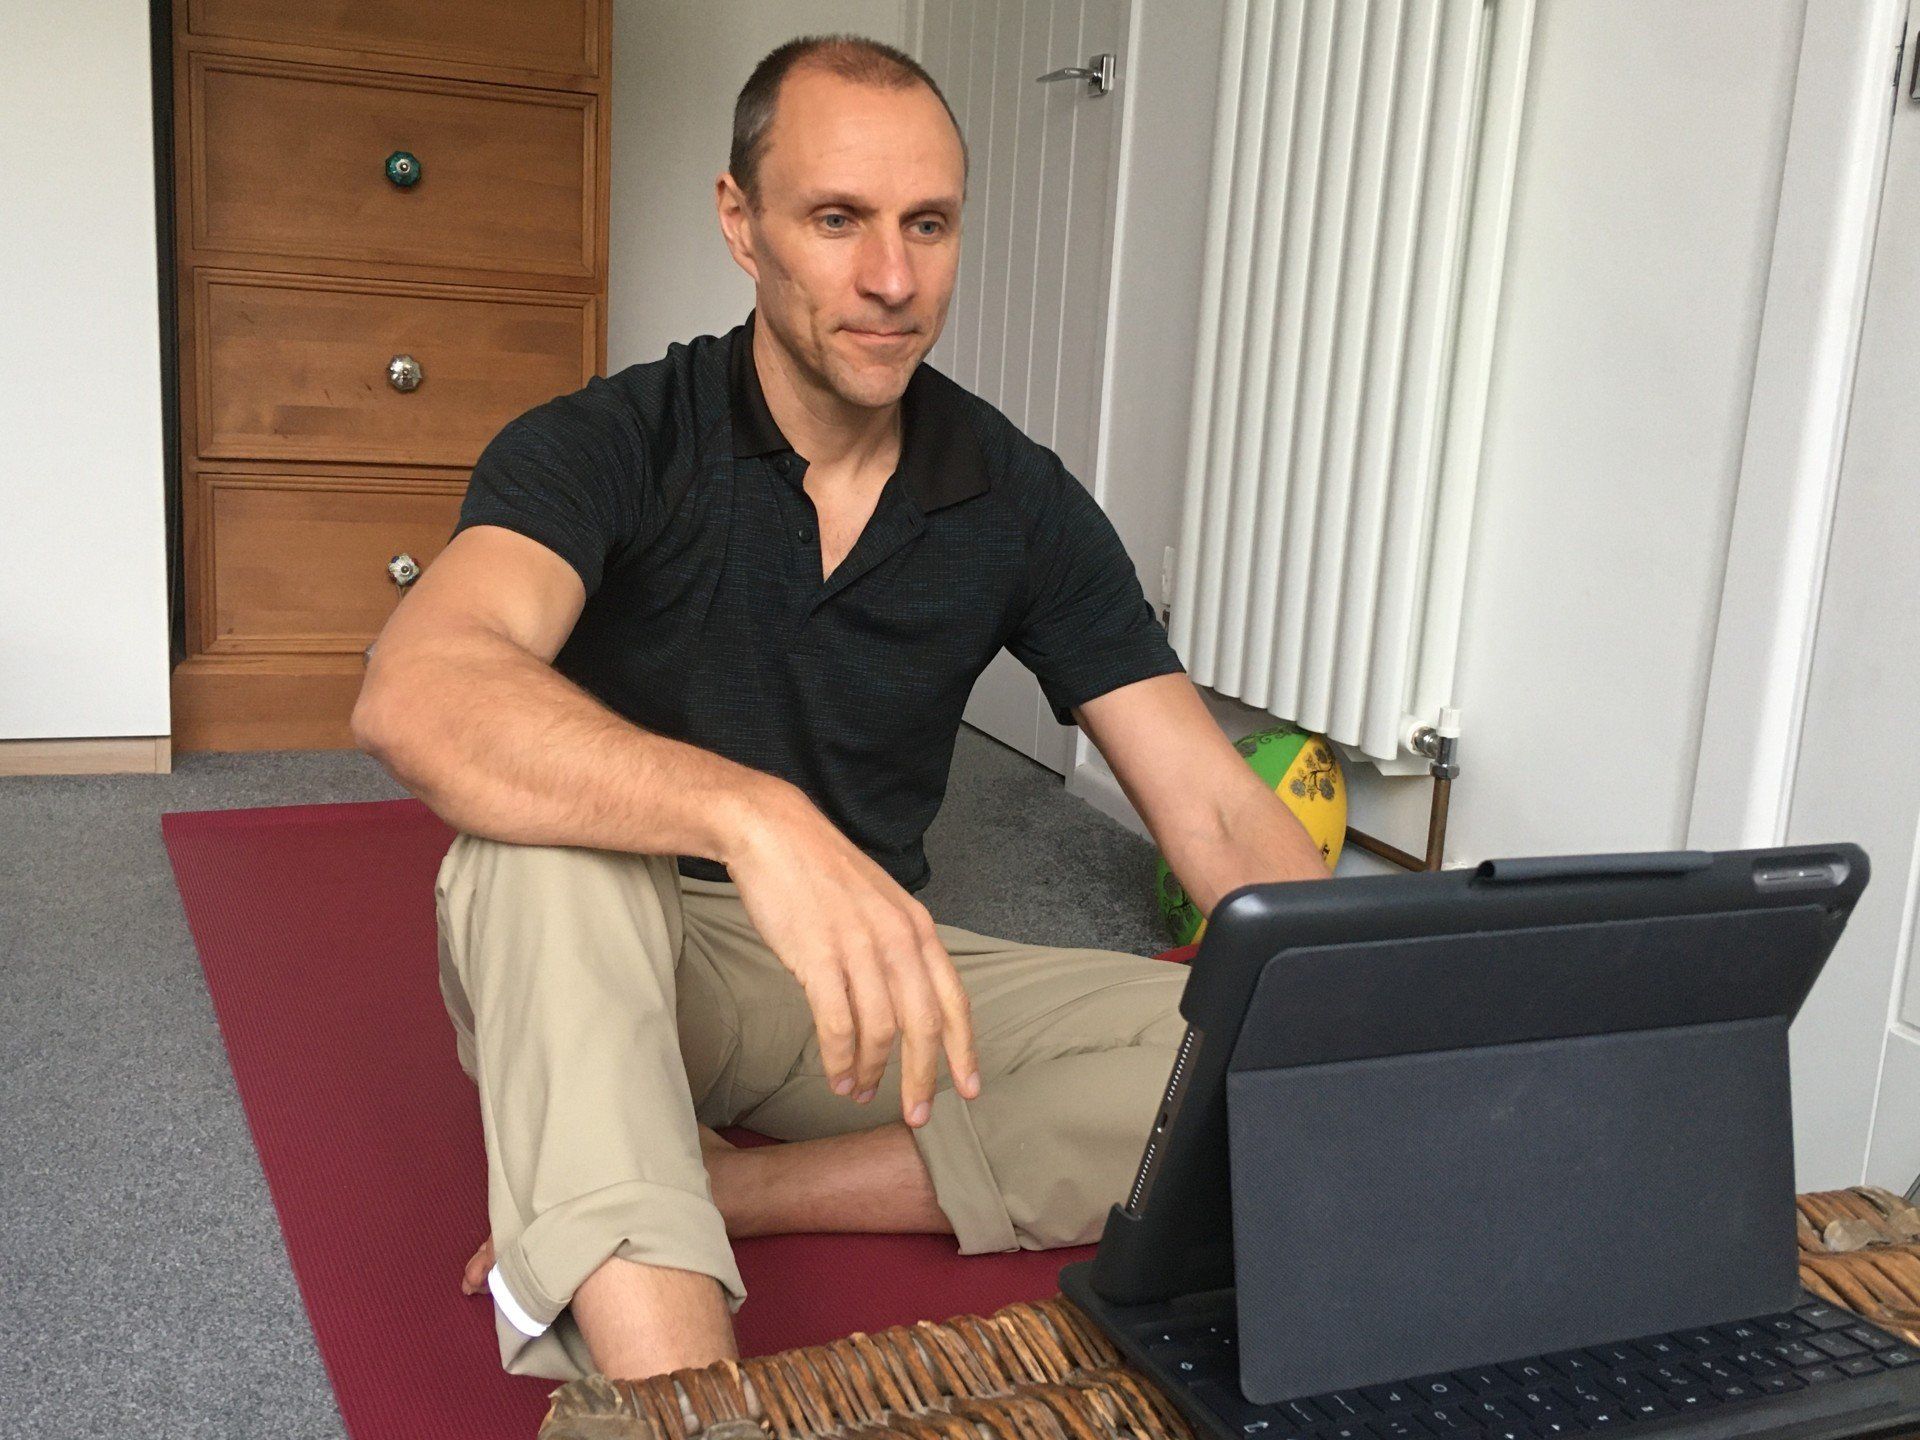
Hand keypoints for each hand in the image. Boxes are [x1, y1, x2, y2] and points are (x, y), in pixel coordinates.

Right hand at [725, 780, 981, 1127]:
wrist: (773, 833)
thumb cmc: (821, 873)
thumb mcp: (879, 903)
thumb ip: (897, 947)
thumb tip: (902, 1002)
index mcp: (917, 928)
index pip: (954, 999)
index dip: (964, 1049)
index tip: (969, 1088)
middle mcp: (897, 939)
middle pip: (924, 1026)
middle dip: (922, 1078)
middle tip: (917, 1115)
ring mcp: (859, 948)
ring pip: (881, 1031)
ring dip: (871, 1072)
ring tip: (858, 1092)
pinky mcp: (818, 957)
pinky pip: (836, 1025)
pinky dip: (838, 1060)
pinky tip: (835, 1076)